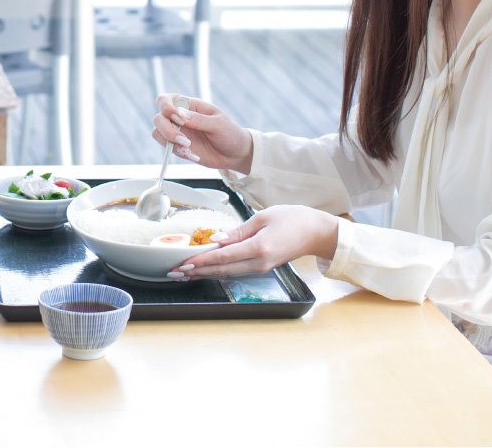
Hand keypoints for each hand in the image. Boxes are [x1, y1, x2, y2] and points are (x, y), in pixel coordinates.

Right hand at [152, 94, 253, 172]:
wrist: (236, 154)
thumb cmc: (230, 133)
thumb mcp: (219, 124)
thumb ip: (199, 119)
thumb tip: (180, 114)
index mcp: (189, 105)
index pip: (166, 100)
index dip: (165, 107)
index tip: (177, 118)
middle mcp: (180, 118)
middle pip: (158, 118)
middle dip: (167, 130)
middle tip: (184, 140)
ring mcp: (178, 132)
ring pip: (158, 133)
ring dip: (170, 142)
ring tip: (189, 149)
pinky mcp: (178, 147)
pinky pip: (167, 148)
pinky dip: (177, 153)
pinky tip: (194, 155)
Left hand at [166, 205, 338, 279]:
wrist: (316, 232)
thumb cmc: (292, 219)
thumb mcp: (263, 217)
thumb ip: (238, 231)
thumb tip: (216, 239)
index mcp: (258, 248)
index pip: (223, 256)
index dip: (202, 260)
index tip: (184, 263)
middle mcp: (258, 263)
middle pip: (222, 269)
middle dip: (197, 271)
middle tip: (175, 272)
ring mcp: (261, 268)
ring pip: (227, 273)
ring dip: (205, 273)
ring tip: (184, 273)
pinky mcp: (262, 267)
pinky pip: (236, 270)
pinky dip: (218, 270)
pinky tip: (205, 269)